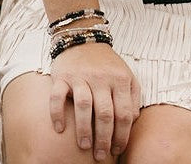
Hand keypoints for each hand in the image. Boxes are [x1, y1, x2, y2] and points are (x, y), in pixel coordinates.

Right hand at [50, 42, 140, 159]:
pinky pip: (57, 96)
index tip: (117, 149)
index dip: (122, 135)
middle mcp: (102, 78)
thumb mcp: (126, 75)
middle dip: (104, 138)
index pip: (124, 113)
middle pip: (105, 113)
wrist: (84, 38)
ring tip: (85, 146)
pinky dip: (57, 113)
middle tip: (100, 155)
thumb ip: (132, 96)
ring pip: (84, 106)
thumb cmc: (107, 64)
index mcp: (120, 79)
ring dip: (84, 130)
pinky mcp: (62, 76)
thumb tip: (133, 120)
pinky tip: (60, 129)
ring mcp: (81, 76)